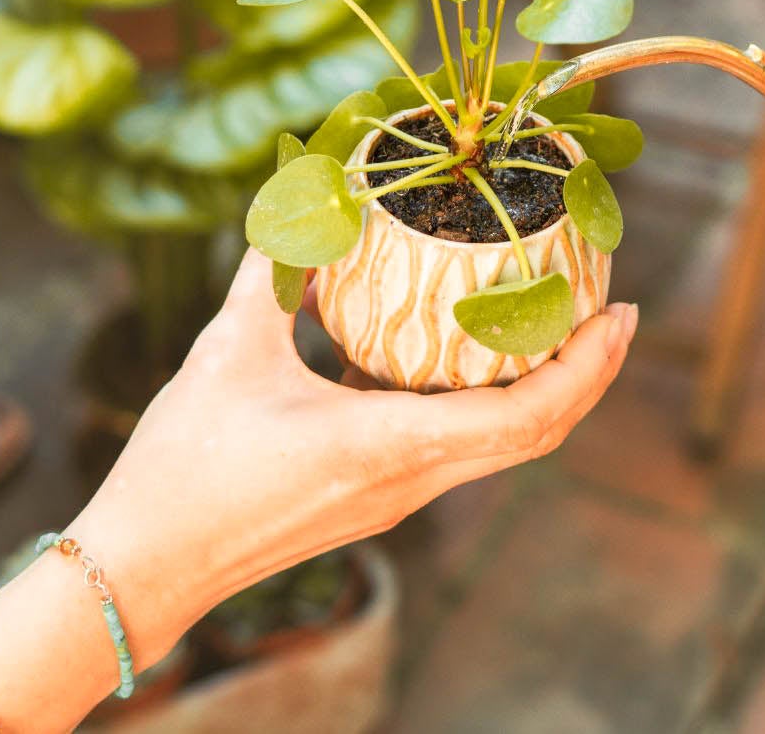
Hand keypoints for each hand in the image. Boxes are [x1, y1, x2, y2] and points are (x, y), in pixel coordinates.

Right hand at [66, 250, 636, 655]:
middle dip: (586, 373)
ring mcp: (397, 496)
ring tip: (558, 325)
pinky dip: (487, 402)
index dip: (586, 367)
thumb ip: (274, 268)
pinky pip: (457, 448)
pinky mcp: (376, 498)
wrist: (144, 567)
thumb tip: (307, 197)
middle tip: (613, 311)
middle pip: (535, 435)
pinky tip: (466, 352)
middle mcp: (410, 480)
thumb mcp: (228, 348)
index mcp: (390, 445)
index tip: (620, 316)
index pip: (526, 417)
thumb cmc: (183, 466)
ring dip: (544, 391)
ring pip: (501, 447)